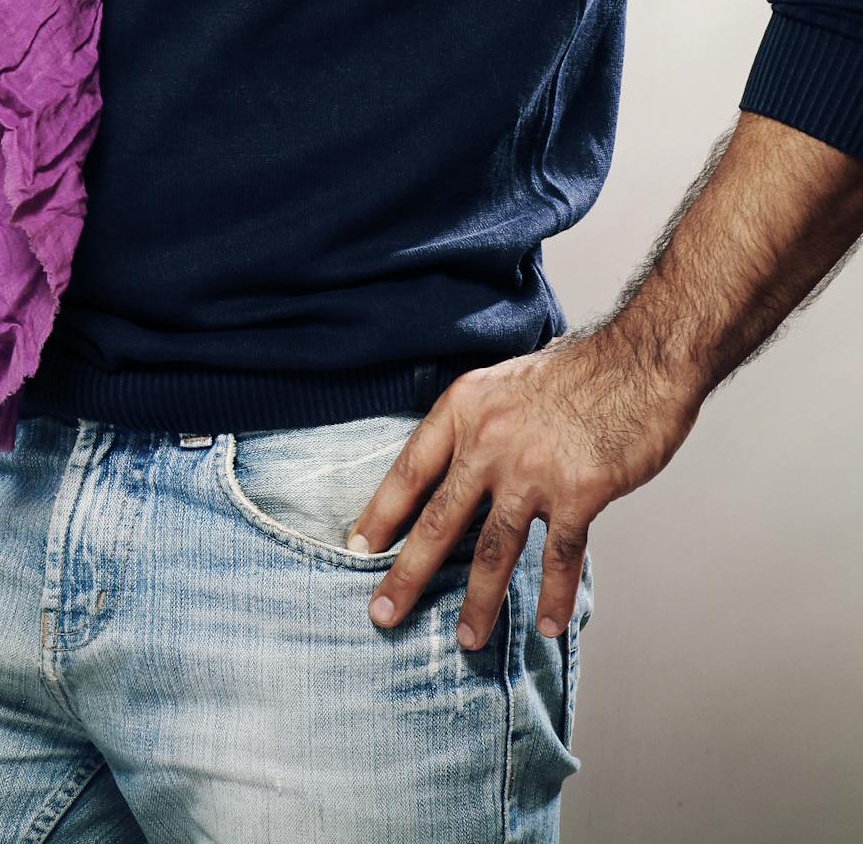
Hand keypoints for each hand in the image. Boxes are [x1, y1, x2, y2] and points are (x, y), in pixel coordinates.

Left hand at [346, 331, 700, 649]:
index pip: (409, 470)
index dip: (380, 514)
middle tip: (382, 614)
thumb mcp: (505, 383)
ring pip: (493, 550)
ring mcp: (532, 469)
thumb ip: (479, 427)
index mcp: (465, 408)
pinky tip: (546, 624)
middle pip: (439, 520)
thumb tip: (457, 474)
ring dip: (478, 603)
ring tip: (467, 640)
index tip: (357, 549)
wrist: (640, 358)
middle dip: (407, 574)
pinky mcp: (578, 492)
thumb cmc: (578, 371)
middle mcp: (489, 440)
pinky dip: (552, 595)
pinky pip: (557, 556)